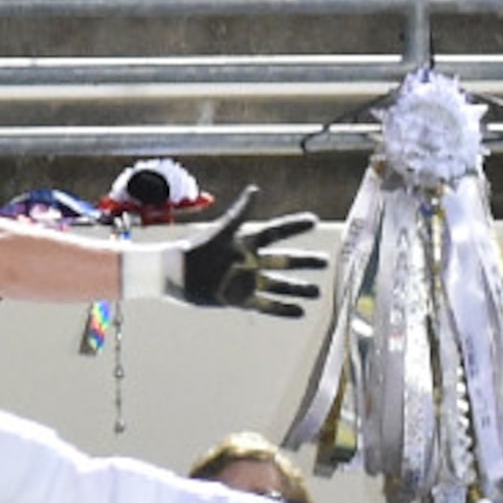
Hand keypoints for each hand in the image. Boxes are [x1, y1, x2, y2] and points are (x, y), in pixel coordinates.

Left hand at [172, 186, 323, 317]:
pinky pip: (266, 305)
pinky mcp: (240, 299)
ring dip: (298, 288)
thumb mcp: (223, 231)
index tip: (312, 220)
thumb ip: (241, 213)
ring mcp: (247, 281)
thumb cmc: (198, 249)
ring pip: (279, 285)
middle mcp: (251, 261)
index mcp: (247, 242)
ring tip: (317, 292)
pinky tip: (300, 312)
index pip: (276, 232)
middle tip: (326, 262)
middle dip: (304, 262)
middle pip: (284, 261)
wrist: (176, 275)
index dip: (293, 226)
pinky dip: (282, 309)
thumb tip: (255, 190)